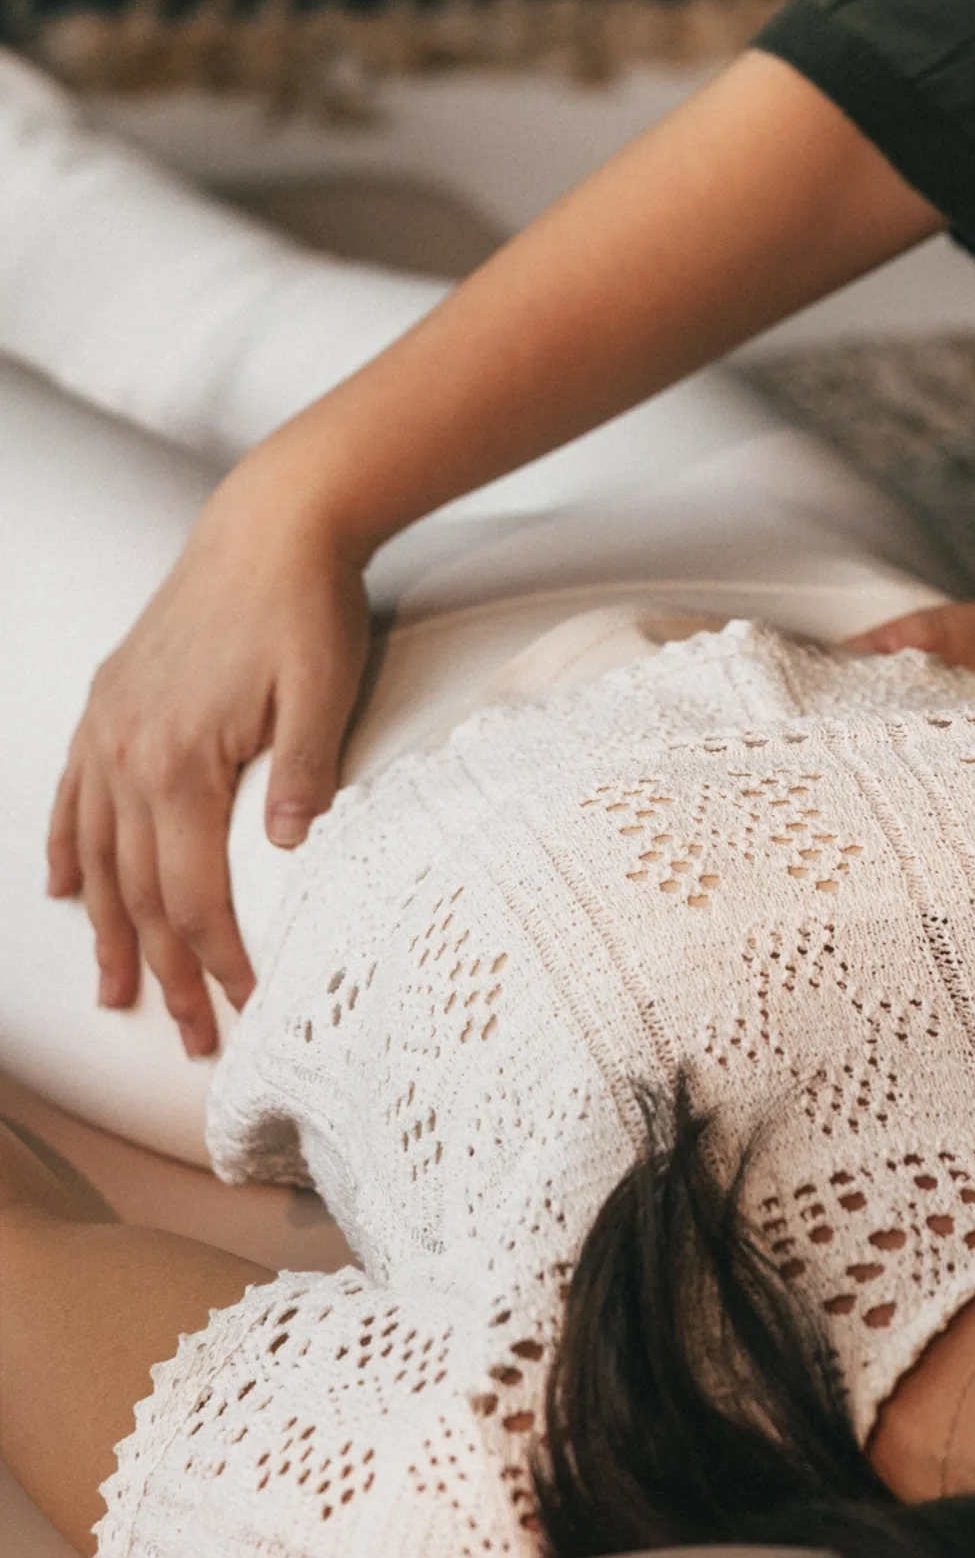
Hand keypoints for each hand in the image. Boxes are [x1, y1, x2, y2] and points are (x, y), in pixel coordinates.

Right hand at [48, 466, 371, 1057]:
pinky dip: (68, 845)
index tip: (247, 1009)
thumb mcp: (325, 689)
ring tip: (116, 993)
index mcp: (182, 764)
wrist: (272, 521)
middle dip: (166, 972)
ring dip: (108, 929)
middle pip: (140, 892)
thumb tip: (291, 849)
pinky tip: (64, 888)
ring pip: (100, 854)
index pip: (193, 894)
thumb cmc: (307, 604)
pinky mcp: (111, 700)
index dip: (218, 960)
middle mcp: (129, 754)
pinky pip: (75, 792)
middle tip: (192, 1036)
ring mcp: (111, 727)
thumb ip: (307, 772)